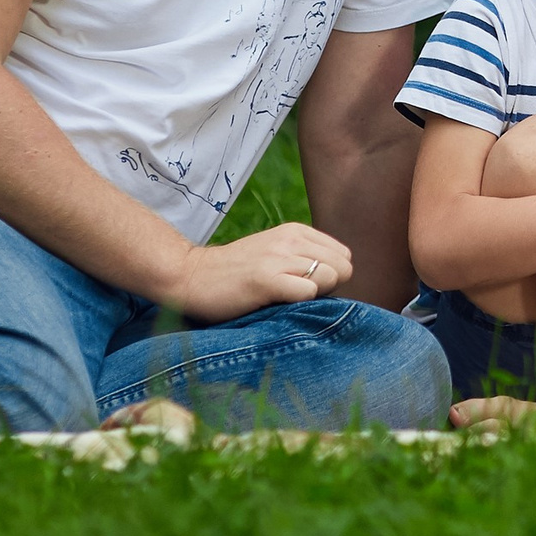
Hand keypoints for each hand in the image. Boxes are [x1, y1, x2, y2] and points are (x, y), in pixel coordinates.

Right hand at [162, 221, 352, 323]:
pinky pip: (308, 293)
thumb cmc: (236, 273)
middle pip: (342, 267)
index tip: (307, 286)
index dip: (332, 276)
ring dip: (315, 296)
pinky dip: (301, 304)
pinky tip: (279, 304)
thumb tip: (339, 278)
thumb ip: (304, 258)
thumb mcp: (275, 253)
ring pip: (329, 278)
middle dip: (330, 287)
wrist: (192, 277)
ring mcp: (278, 258)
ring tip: (286, 299)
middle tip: (299, 296)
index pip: (343, 255)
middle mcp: (290, 240)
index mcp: (295, 231)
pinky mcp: (266, 279)